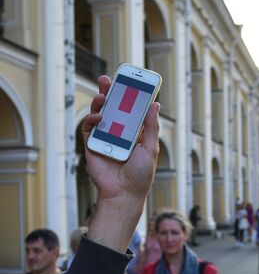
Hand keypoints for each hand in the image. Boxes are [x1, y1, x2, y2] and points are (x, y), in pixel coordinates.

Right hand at [82, 76, 159, 204]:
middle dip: (109, 92)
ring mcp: (104, 139)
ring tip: (102, 94)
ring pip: (99, 115)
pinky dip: (91, 120)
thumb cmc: (140, 175)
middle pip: (112, 108)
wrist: (124, 194)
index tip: (129, 81)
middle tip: (108, 79)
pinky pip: (88, 129)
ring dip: (99, 102)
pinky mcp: (92, 146)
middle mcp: (118, 133)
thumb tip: (155, 104)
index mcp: (134, 133)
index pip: (130, 109)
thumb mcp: (150, 148)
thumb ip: (151, 127)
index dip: (129, 95)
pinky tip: (97, 116)